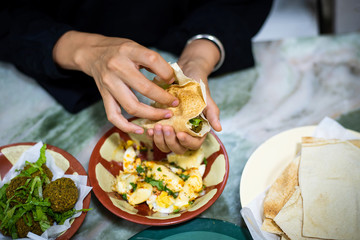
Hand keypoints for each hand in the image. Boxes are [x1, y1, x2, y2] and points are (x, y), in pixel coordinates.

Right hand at [53, 31, 178, 133]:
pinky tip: (140, 129)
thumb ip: (153, 61)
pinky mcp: (104, 96)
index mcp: (128, 51)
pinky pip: (114, 116)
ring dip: (151, 114)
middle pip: (144, 88)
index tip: (173, 80)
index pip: (152, 60)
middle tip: (174, 103)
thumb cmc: (119, 51)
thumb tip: (171, 79)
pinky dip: (127, 126)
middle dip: (163, 99)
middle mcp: (117, 67)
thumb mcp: (136, 47)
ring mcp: (109, 84)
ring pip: (131, 106)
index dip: (167, 72)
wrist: (92, 53)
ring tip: (164, 115)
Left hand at [147, 39, 221, 153]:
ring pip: (166, 145)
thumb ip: (213, 114)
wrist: (186, 77)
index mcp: (198, 131)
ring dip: (160, 139)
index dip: (187, 142)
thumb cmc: (199, 89)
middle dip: (170, 141)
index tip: (180, 134)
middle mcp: (185, 134)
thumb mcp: (207, 99)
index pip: (194, 144)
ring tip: (156, 127)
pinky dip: (152, 135)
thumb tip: (219, 129)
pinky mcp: (162, 126)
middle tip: (165, 128)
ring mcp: (173, 132)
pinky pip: (156, 137)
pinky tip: (148, 128)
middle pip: (178, 148)